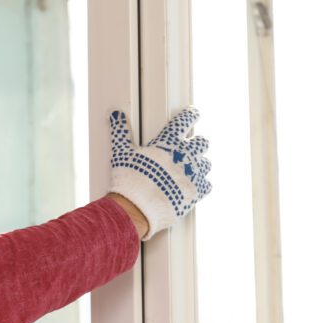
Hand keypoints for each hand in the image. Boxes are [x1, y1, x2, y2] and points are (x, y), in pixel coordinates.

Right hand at [108, 107, 210, 239]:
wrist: (138, 208)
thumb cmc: (129, 179)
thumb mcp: (122, 153)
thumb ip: (121, 132)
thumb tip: (116, 114)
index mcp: (167, 144)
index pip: (183, 122)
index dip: (190, 116)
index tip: (194, 113)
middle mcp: (184, 156)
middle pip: (201, 143)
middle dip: (197, 143)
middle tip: (190, 147)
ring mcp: (192, 174)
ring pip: (206, 163)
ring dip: (199, 164)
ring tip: (190, 169)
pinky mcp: (196, 192)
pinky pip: (207, 184)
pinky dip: (201, 184)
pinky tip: (192, 185)